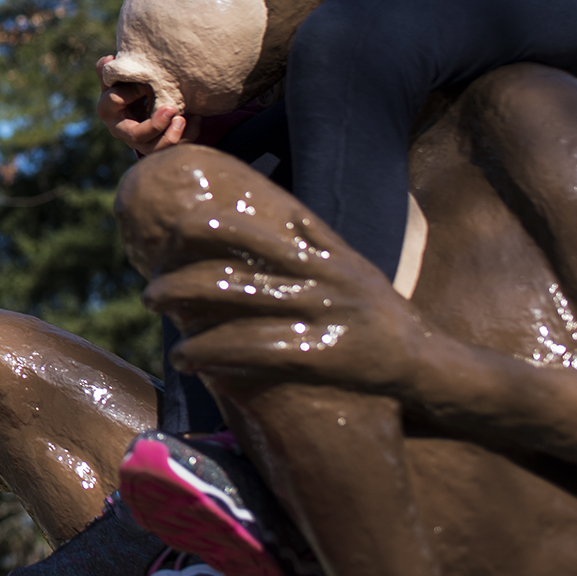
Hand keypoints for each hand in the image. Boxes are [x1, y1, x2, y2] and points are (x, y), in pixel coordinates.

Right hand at [97, 55, 191, 152]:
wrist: (136, 109)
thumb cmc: (125, 90)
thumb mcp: (115, 80)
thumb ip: (110, 70)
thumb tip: (110, 59)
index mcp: (107, 111)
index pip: (115, 101)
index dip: (131, 91)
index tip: (147, 84)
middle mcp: (122, 132)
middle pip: (136, 136)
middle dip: (155, 125)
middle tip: (172, 108)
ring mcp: (141, 143)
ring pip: (156, 149)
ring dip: (171, 136)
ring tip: (183, 118)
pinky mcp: (159, 147)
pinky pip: (175, 147)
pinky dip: (188, 134)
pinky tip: (195, 117)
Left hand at [141, 212, 431, 396]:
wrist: (427, 363)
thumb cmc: (379, 312)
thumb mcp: (352, 265)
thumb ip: (315, 239)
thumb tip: (279, 212)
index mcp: (322, 255)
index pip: (254, 229)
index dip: (207, 227)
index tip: (173, 230)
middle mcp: (319, 282)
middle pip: (235, 275)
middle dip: (182, 282)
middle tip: (149, 293)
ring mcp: (321, 319)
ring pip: (239, 314)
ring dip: (188, 320)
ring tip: (157, 322)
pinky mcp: (322, 358)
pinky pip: (256, 353)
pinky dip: (215, 353)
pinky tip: (186, 358)